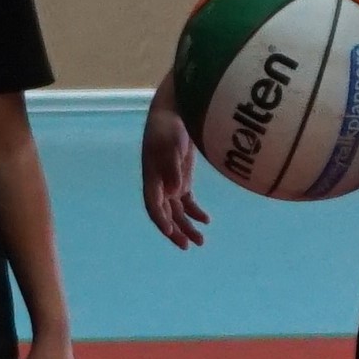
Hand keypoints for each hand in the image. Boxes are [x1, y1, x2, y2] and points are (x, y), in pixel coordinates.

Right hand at [140, 97, 215, 249]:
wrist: (174, 113)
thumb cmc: (169, 127)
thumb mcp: (170, 144)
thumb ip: (172, 168)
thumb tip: (175, 192)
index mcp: (151, 179)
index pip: (153, 206)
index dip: (160, 220)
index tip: (171, 231)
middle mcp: (159, 185)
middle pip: (166, 214)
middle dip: (175, 231)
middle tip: (187, 245)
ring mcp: (170, 184)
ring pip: (177, 212)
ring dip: (187, 227)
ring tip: (200, 241)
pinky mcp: (182, 180)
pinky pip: (187, 203)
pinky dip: (195, 213)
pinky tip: (206, 221)